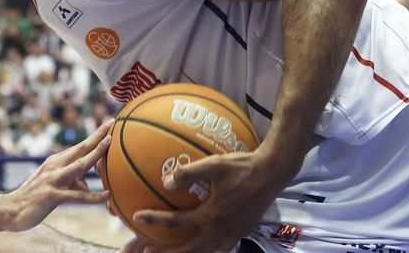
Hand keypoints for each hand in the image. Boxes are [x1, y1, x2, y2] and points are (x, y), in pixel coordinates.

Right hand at [2, 123, 110, 231]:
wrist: (9, 210)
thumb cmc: (34, 198)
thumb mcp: (53, 183)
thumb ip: (71, 180)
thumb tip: (89, 183)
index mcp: (56, 161)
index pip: (80, 146)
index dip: (95, 135)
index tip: (108, 124)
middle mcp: (55, 166)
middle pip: (81, 148)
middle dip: (97, 135)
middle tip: (112, 122)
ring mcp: (53, 180)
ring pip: (80, 165)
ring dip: (96, 154)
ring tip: (110, 143)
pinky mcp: (52, 196)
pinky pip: (76, 195)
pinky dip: (93, 196)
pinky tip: (106, 195)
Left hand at [130, 150, 283, 252]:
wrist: (272, 173)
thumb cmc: (242, 167)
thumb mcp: (214, 164)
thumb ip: (189, 172)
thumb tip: (166, 182)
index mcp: (211, 215)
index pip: (177, 222)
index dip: (154, 219)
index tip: (137, 216)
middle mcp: (220, 230)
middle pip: (189, 249)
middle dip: (167, 252)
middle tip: (147, 250)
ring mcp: (232, 234)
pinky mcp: (241, 233)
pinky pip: (221, 251)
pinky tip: (203, 250)